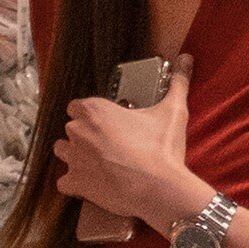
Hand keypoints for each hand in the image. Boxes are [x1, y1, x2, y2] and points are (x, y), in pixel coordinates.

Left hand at [53, 58, 203, 230]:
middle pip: (71, 128)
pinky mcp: (74, 182)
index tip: (106, 122)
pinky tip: (91, 184)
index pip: (77, 106)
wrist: (159, 188)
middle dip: (85, 135)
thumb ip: (177, 83)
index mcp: (94, 110)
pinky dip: (74, 184)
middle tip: (108, 144)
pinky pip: (65, 182)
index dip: (90, 114)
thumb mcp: (172, 111)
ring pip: (62, 152)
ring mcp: (73, 158)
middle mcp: (77, 131)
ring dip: (75, 156)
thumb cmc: (162, 148)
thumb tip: (186, 58)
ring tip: (98, 162)